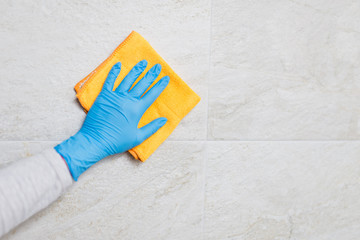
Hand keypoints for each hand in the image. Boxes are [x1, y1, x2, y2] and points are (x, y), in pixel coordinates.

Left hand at [55, 60, 168, 180]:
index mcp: (137, 109)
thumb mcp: (138, 137)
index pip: (152, 94)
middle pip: (142, 84)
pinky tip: (118, 65)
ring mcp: (115, 96)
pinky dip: (114, 72)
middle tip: (157, 66)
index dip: (160, 85)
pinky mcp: (103, 96)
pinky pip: (109, 81)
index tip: (166, 78)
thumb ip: (152, 128)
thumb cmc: (117, 141)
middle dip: (151, 74)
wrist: (96, 141)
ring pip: (128, 80)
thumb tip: (164, 120)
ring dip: (136, 70)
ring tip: (143, 62)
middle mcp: (127, 100)